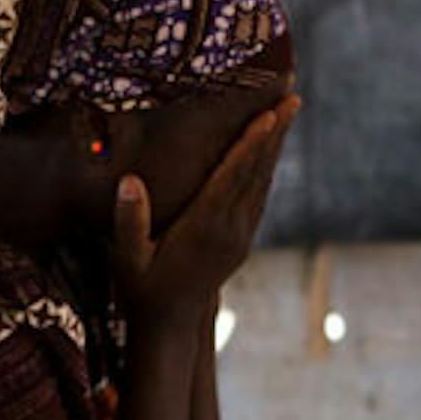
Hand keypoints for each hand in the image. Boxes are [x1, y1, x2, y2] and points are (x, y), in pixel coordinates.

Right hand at [113, 97, 298, 321]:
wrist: (169, 327)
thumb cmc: (141, 290)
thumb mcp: (127, 260)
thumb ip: (129, 222)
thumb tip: (129, 181)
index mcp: (204, 229)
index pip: (232, 178)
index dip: (251, 144)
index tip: (268, 113)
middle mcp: (230, 230)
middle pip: (258, 171)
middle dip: (276, 130)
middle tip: (293, 92)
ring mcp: (240, 235)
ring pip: (263, 181)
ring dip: (276, 142)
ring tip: (289, 106)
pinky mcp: (241, 239)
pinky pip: (259, 194)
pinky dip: (267, 165)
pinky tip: (271, 145)